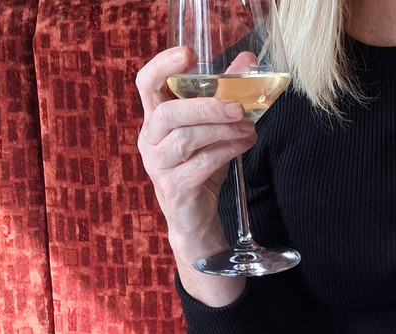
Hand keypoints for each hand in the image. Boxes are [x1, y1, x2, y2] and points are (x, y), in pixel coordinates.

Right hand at [135, 47, 254, 300]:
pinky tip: (243, 145)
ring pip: (186, 139)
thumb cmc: (201, 167)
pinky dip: (225, 152)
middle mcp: (150, 140)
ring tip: (249, 128)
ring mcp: (158, 166)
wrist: (196, 218)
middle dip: (206, 106)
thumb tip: (249, 60)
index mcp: (155, 119)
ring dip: (223, 131)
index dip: (163, 66)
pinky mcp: (174, 189)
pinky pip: (200, 165)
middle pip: (169, 113)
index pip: (146, 84)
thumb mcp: (214, 129)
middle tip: (238, 106)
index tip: (188, 54)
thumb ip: (227, 95)